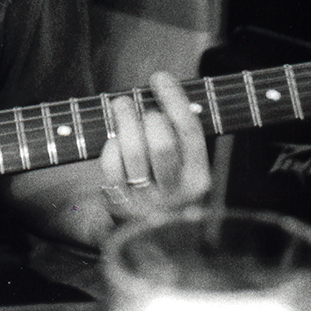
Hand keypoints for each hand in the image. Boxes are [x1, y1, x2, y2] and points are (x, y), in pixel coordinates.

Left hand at [98, 71, 211, 226]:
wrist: (145, 233)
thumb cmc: (164, 181)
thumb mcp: (183, 164)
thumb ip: (179, 133)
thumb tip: (164, 87)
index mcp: (199, 179)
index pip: (189, 131)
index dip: (174, 98)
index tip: (160, 77)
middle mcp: (177, 195)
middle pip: (162, 144)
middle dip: (144, 114)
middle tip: (132, 99)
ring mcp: (147, 203)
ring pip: (134, 153)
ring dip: (124, 121)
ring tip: (119, 106)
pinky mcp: (120, 207)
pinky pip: (112, 167)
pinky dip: (111, 147)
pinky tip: (113, 140)